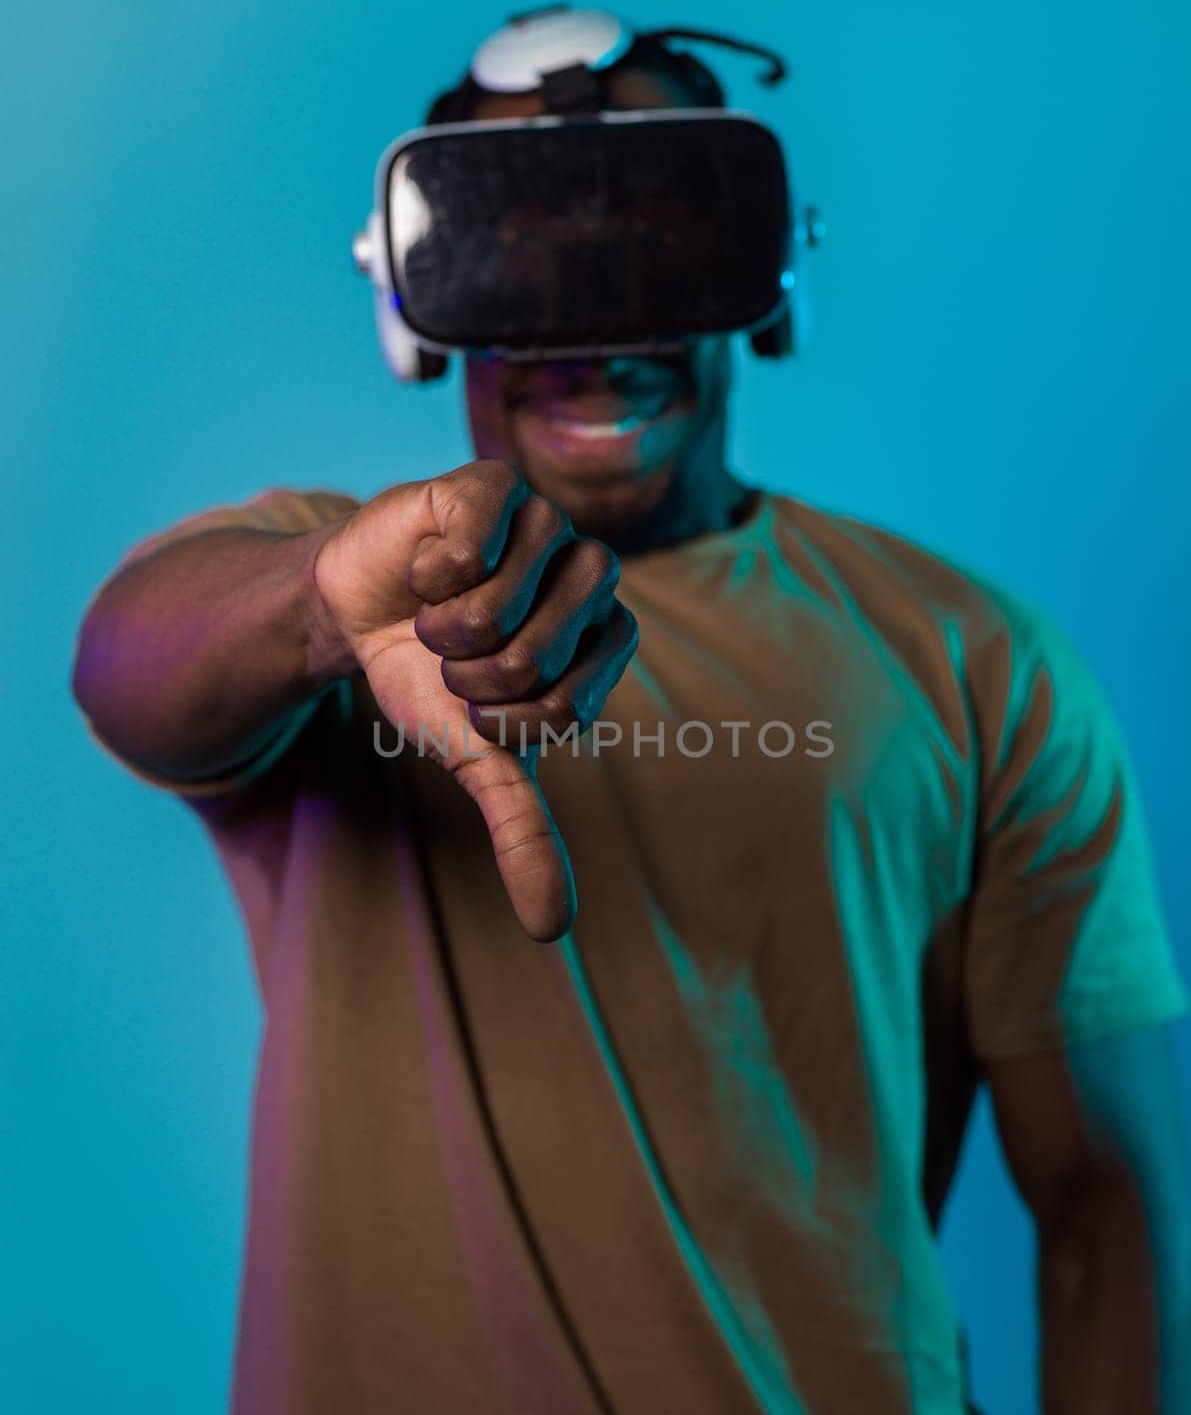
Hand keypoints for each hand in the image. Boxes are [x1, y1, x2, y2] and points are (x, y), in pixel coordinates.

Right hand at [313, 459, 636, 940]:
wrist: (360, 611)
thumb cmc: (432, 680)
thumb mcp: (478, 759)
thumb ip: (523, 831)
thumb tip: (553, 930)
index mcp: (606, 641)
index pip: (567, 707)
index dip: (502, 718)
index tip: (478, 701)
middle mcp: (591, 576)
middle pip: (537, 658)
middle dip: (470, 677)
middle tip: (452, 654)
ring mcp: (547, 523)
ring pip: (499, 603)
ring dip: (445, 628)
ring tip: (437, 610)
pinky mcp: (493, 484)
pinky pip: (474, 539)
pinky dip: (431, 572)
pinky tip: (429, 564)